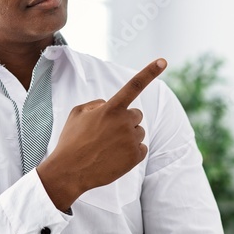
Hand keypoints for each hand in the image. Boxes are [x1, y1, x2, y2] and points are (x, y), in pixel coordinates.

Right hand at [39, 58, 166, 203]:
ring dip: (128, 137)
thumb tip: (108, 104)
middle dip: (125, 121)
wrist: (69, 172)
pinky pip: (141, 148)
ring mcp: (131, 139)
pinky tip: (115, 157)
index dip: (149, 72)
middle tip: (107, 134)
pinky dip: (131, 152)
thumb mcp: (76, 113)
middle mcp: (124, 121)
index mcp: (111, 108)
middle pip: (136, 115)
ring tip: (108, 147)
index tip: (164, 60)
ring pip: (139, 132)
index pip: (133, 85)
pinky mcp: (136, 156)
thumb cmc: (71, 141)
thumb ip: (97, 104)